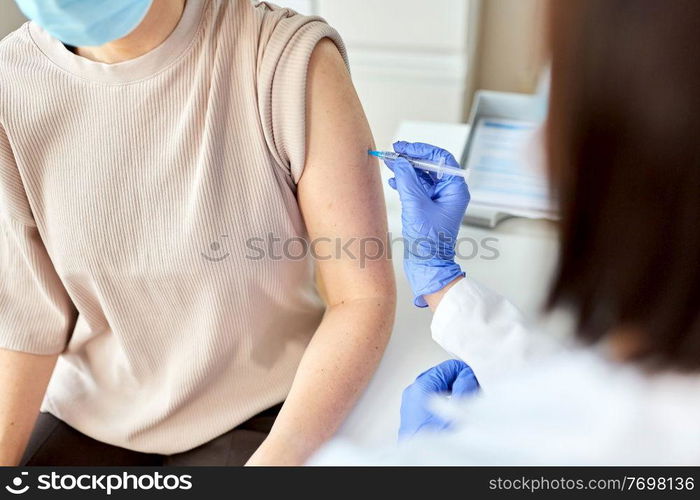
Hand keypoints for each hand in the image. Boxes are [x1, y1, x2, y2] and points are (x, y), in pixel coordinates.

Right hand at [385, 142, 469, 306]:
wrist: (428, 264)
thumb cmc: (429, 240)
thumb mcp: (416, 205)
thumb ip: (408, 180)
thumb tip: (401, 161)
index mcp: (455, 189)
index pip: (440, 158)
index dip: (421, 150)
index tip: (404, 147)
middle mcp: (450, 193)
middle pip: (430, 166)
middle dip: (411, 159)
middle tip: (393, 153)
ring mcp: (439, 200)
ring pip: (422, 177)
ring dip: (406, 169)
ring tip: (390, 163)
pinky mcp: (429, 208)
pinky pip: (418, 188)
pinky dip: (405, 182)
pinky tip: (393, 179)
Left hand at [399, 359, 479, 439]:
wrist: (420, 467)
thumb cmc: (436, 442)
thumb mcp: (459, 411)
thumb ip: (465, 387)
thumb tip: (468, 374)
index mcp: (420, 387)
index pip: (447, 367)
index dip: (465, 371)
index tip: (477, 379)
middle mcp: (413, 393)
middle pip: (441, 377)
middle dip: (459, 381)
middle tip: (475, 389)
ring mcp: (411, 405)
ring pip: (437, 389)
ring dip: (454, 393)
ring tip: (468, 402)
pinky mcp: (414, 418)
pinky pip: (432, 402)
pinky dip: (446, 403)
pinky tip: (456, 413)